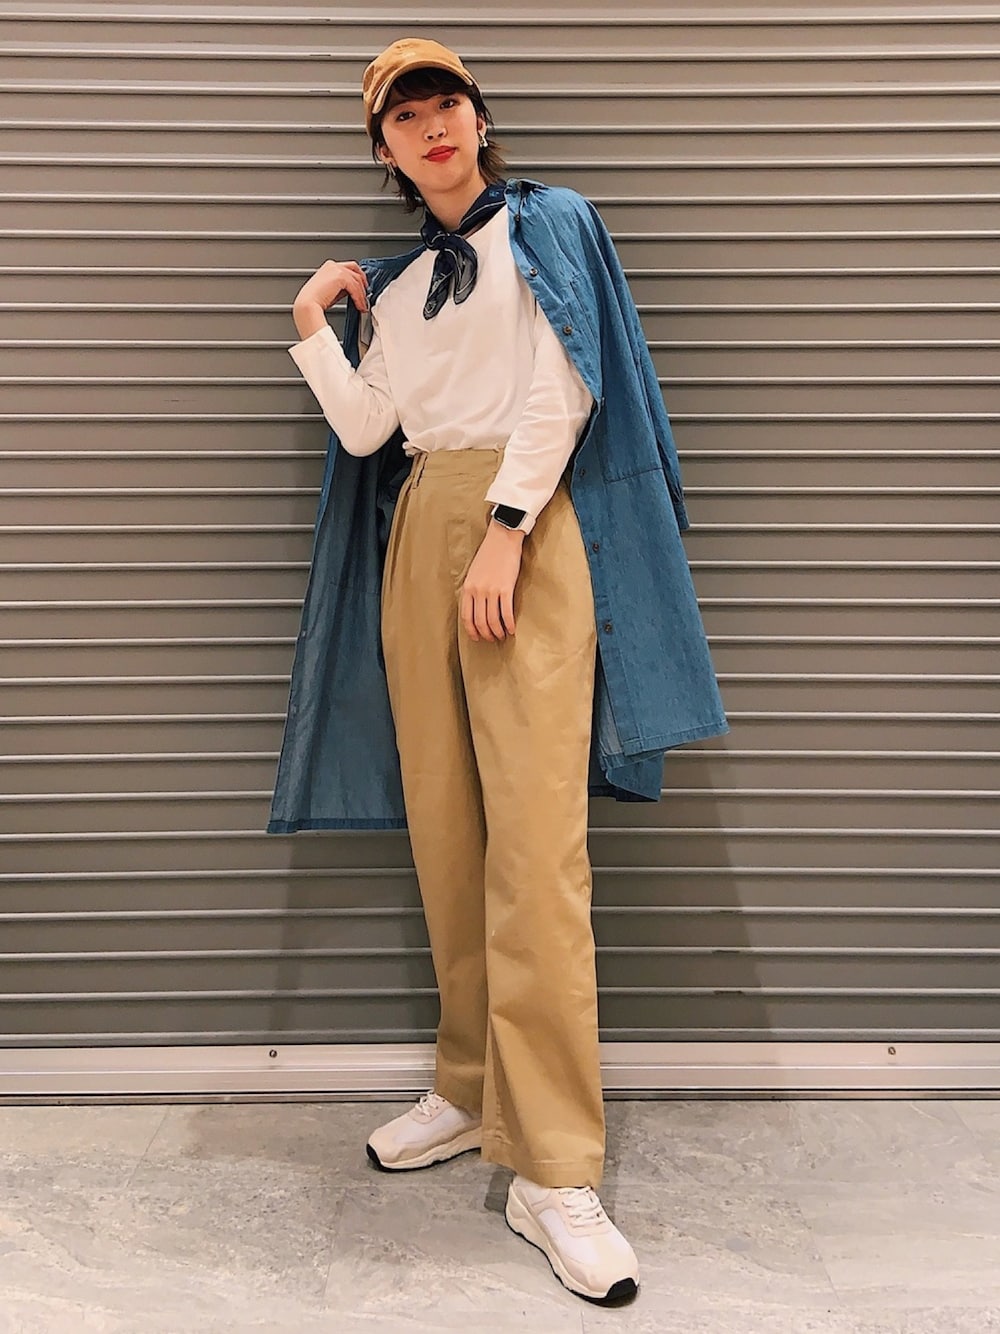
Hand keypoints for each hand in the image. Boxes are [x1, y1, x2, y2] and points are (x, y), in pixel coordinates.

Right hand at [293, 260, 367, 338]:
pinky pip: (355, 287)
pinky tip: (359, 305)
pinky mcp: (340, 277)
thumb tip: (353, 291)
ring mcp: (336, 269)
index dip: (358, 277)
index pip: (348, 267)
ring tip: (362, 305)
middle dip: (363, 282)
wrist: (307, 305)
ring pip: (357, 279)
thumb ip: (342, 287)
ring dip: (362, 294)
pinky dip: (359, 298)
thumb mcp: (331, 290)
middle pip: (355, 269)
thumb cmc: (315, 301)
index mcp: (329, 267)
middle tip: (365, 295)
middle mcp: (332, 265)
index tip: (362, 288)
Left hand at [460, 521, 524, 641]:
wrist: (502, 538)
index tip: (477, 638)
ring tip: (503, 636)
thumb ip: (473, 589)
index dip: (472, 631)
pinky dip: (509, 624)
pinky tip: (512, 629)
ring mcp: (491, 590)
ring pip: (492, 620)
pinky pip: (506, 613)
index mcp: (467, 588)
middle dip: (486, 634)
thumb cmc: (489, 554)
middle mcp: (477, 591)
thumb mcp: (474, 573)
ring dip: (498, 632)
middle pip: (480, 622)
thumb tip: (477, 608)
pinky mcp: (505, 588)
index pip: (466, 617)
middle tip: (493, 639)